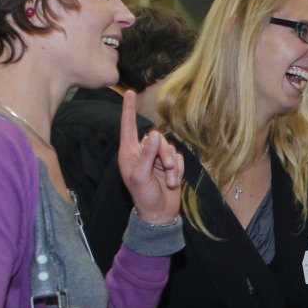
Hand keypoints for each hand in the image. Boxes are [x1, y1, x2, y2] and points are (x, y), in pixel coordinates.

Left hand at [116, 90, 182, 223]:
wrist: (159, 214)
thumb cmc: (143, 197)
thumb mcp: (141, 176)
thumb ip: (148, 155)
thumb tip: (156, 134)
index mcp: (129, 153)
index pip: (128, 127)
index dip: (129, 110)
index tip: (128, 93)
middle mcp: (142, 153)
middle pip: (158, 139)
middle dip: (165, 154)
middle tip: (166, 169)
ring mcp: (157, 159)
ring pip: (169, 148)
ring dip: (172, 165)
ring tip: (169, 180)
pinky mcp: (169, 165)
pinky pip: (178, 158)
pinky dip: (178, 170)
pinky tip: (173, 182)